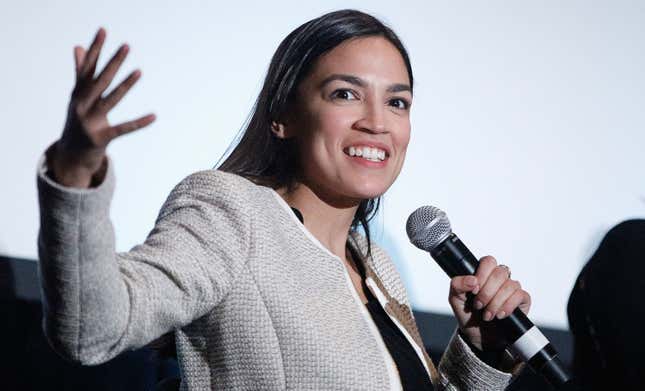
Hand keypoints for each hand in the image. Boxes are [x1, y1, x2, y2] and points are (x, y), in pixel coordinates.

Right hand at [49, 27, 154, 187]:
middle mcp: (81, 105)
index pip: (87, 67)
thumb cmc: (79, 121)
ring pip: (110, 101)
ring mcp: (89, 122)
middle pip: (99, 80)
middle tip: (126, 46)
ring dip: (124, 86)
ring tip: (139, 71)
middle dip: (113, 63)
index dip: (95, 49)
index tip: (103, 31)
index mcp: (78, 94)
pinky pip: (122, 129)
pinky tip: (154, 116)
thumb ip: (81, 73)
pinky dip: (139, 123)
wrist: (70, 156)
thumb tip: (78, 47)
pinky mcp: (100, 139)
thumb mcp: (79, 98)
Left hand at [448, 256, 530, 351]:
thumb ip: (457, 284)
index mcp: (483, 273)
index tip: (474, 290)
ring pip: (510, 285)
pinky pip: (520, 295)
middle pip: (499, 272)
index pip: (488, 261)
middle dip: (487, 292)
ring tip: (487, 315)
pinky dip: (508, 306)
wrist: (479, 337)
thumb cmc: (468, 314)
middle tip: (478, 305)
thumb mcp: (455, 299)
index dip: (482, 274)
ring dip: (496, 302)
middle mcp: (499, 278)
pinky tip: (500, 315)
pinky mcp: (522, 300)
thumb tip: (472, 280)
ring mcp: (512, 288)